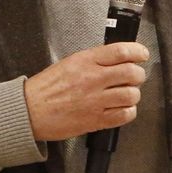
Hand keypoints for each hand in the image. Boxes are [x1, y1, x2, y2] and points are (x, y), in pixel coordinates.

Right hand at [23, 42, 150, 141]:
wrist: (30, 111)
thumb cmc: (46, 88)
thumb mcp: (68, 63)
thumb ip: (93, 60)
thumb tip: (118, 59)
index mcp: (85, 61)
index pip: (121, 51)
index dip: (138, 51)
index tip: (142, 54)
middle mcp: (93, 79)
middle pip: (132, 73)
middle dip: (138, 75)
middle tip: (134, 77)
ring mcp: (95, 101)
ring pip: (132, 95)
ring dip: (133, 95)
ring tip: (126, 95)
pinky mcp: (96, 120)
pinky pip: (125, 115)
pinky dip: (128, 111)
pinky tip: (122, 109)